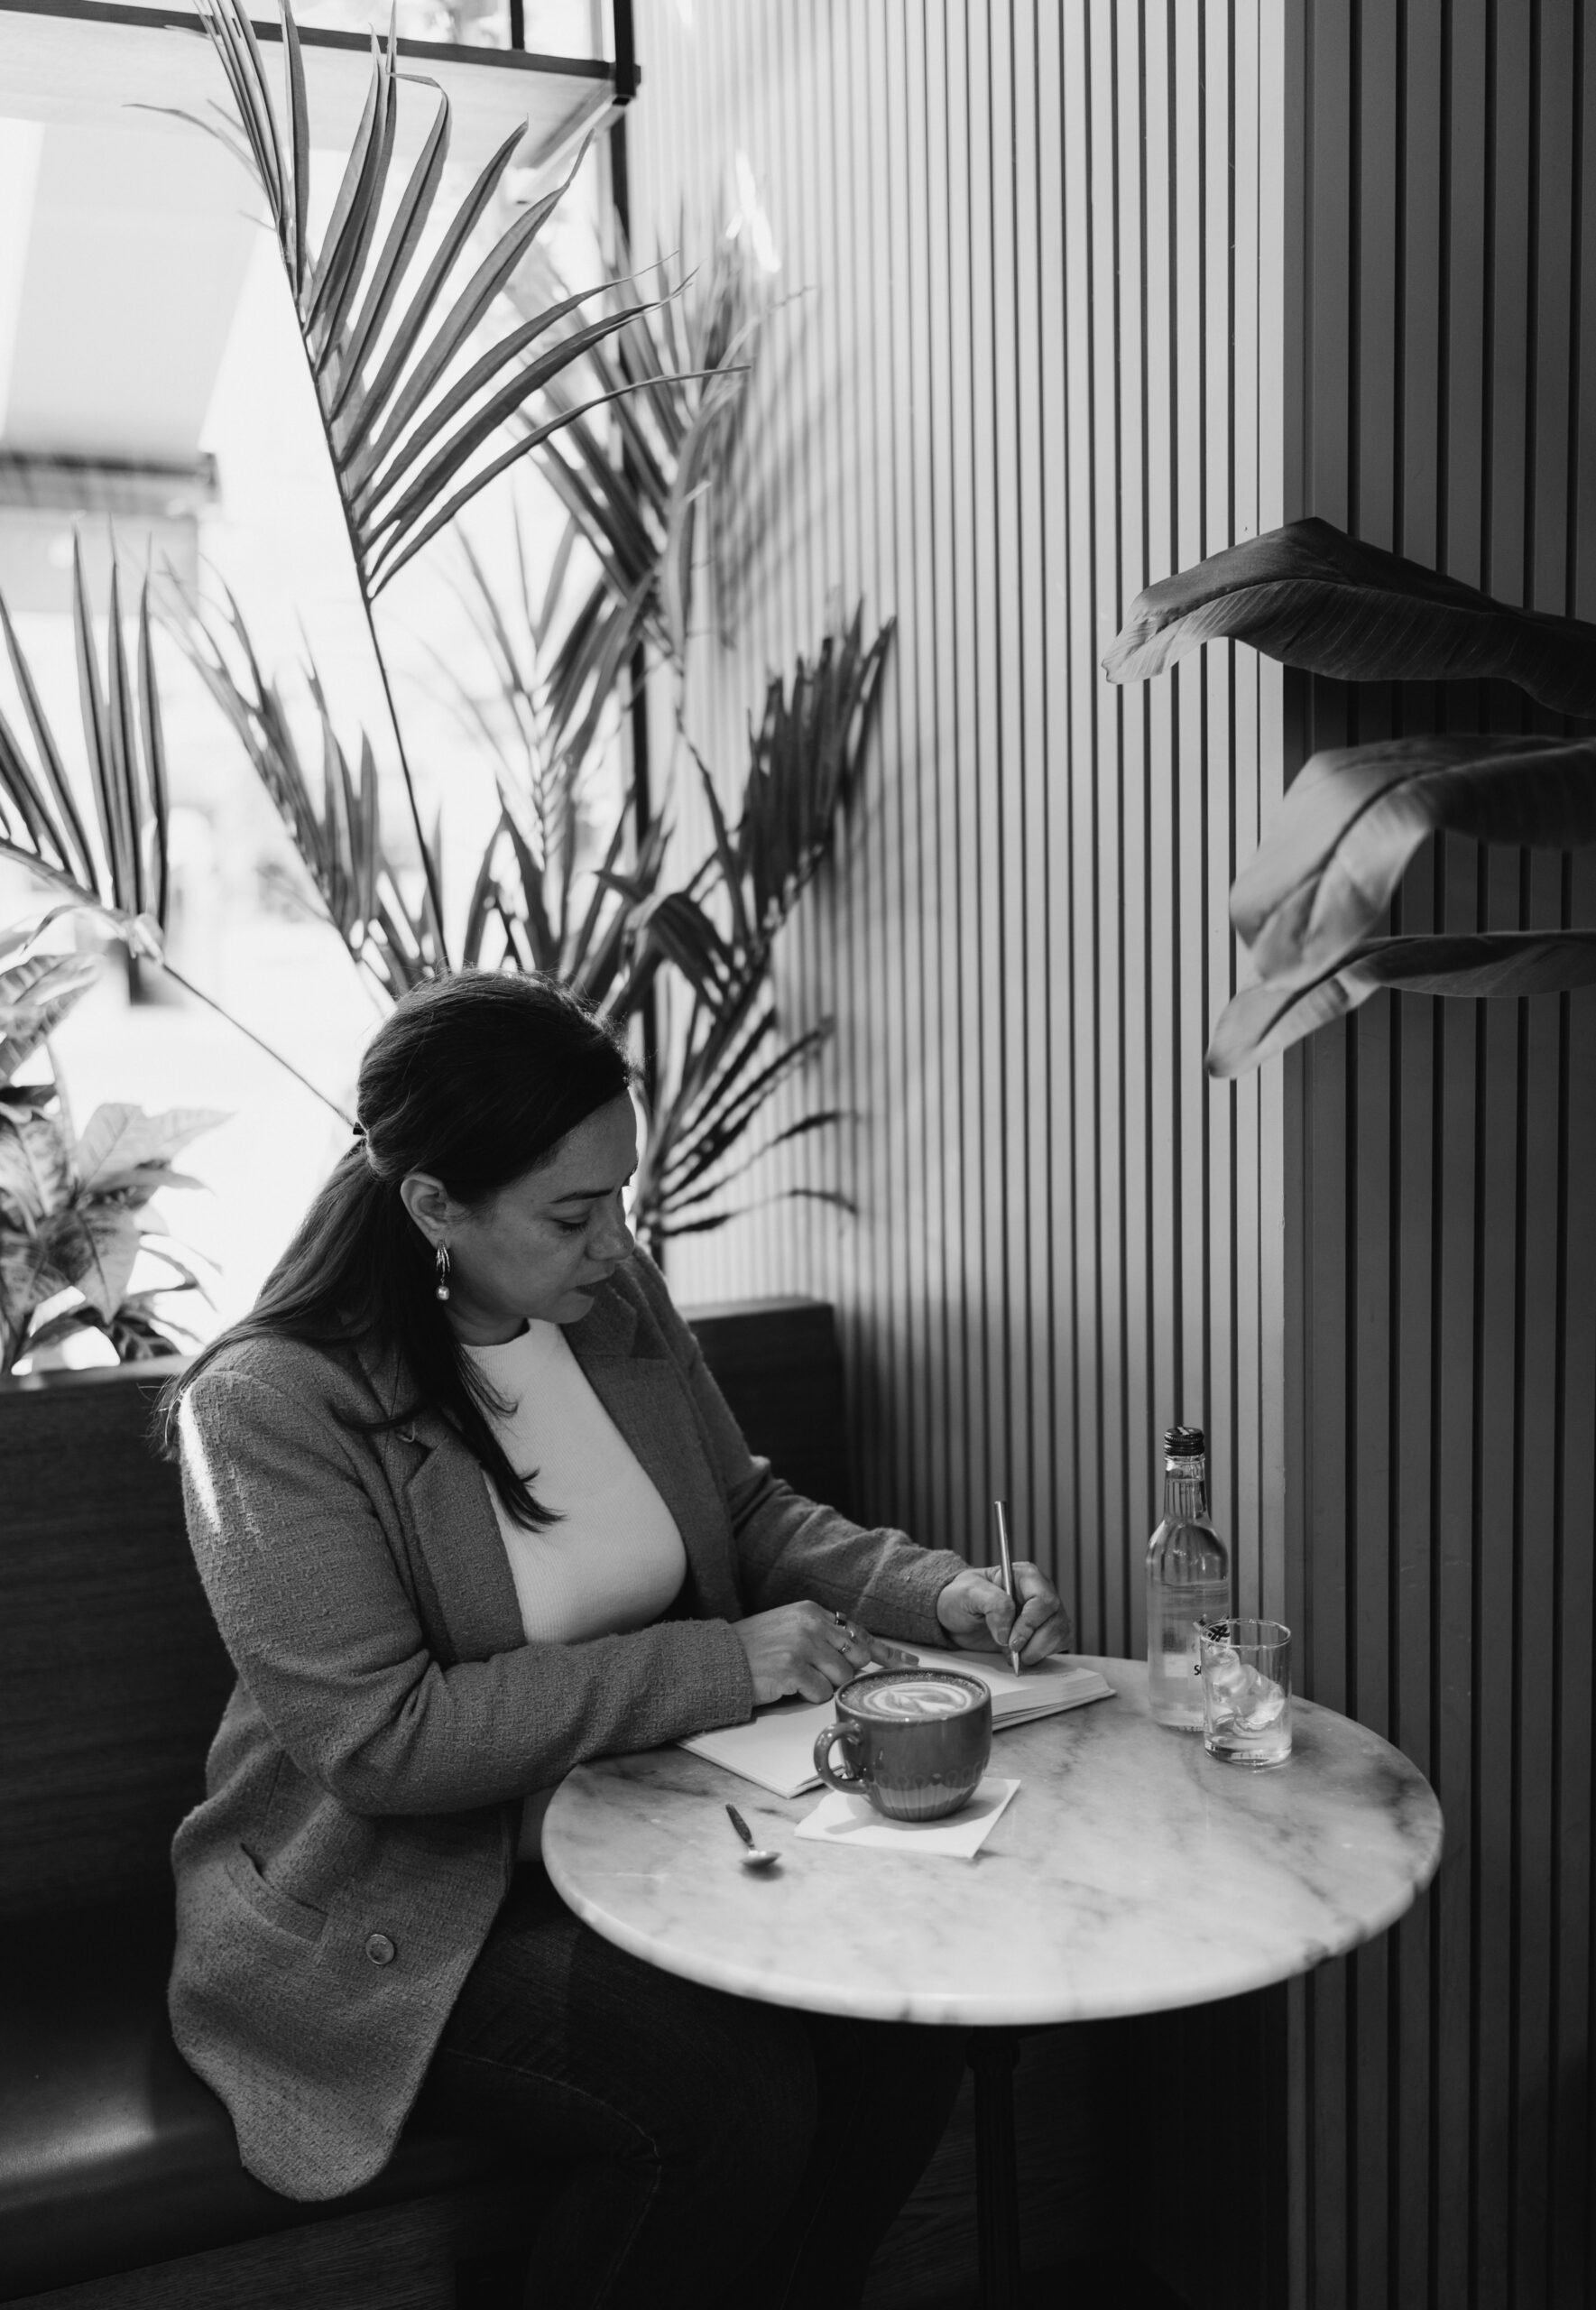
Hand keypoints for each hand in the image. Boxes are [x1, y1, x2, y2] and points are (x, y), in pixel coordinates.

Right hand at [732, 1602, 920, 1705]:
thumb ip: (821, 1636)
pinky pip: (820, 1693)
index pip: (858, 1631)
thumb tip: (857, 1654)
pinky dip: (806, 1696)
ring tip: (795, 1679)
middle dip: (846, 1673)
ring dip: (822, 1686)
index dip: (884, 1651)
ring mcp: (802, 1645)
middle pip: (854, 1657)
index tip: (907, 1663)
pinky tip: (786, 1687)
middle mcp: (810, 1624)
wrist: (717, 1660)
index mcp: (811, 1612)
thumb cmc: (753, 1649)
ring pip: (840, 1678)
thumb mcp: (789, 1629)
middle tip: (824, 1676)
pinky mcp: (792, 1669)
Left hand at [935, 1562, 1070, 1664]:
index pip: (1043, 1600)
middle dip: (1034, 1642)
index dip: (1030, 1623)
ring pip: (1060, 1635)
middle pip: (1056, 1621)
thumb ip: (992, 1604)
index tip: (1011, 1641)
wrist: (955, 1617)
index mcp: (1025, 1576)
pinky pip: (1057, 1646)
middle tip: (1011, 1651)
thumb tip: (1008, 1630)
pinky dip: (1040, 1656)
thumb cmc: (961, 1597)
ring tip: (1013, 1654)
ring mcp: (1045, 1614)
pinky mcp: (1044, 1632)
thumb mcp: (968, 1592)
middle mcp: (1040, 1593)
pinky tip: (1020, 1654)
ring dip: (1037, 1651)